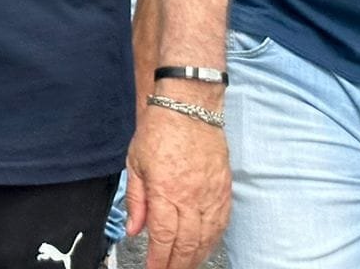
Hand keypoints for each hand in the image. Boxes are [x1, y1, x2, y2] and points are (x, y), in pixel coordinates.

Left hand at [125, 99, 230, 268]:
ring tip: (185, 266)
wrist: (189, 106)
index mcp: (166, 191)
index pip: (163, 238)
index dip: (158, 260)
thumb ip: (137, 200)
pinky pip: (222, 224)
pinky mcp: (224, 190)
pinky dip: (213, 241)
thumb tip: (135, 229)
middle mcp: (191, 197)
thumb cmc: (160, 130)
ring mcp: (211, 195)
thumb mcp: (135, 163)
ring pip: (206, 238)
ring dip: (195, 257)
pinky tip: (205, 247)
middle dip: (176, 265)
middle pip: (187, 244)